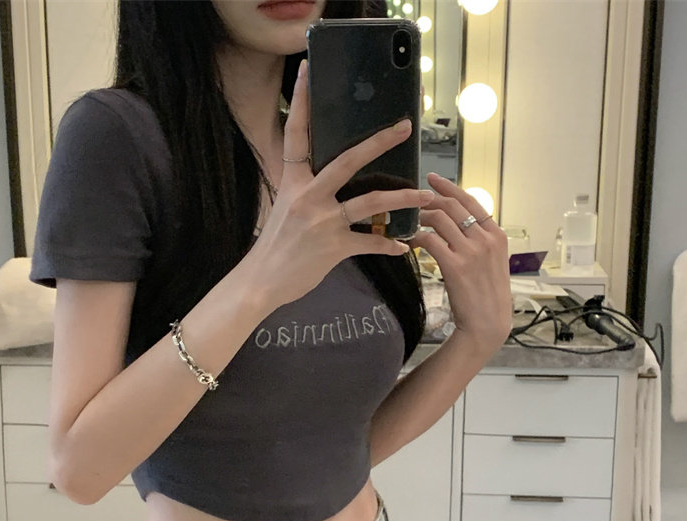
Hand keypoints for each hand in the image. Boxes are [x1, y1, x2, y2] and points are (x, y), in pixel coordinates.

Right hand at [249, 59, 433, 310]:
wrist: (261, 281)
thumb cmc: (274, 246)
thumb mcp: (284, 208)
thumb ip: (306, 190)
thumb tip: (330, 178)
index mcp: (292, 182)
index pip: (296, 135)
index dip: (302, 102)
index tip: (308, 72)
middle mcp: (308, 197)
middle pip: (347, 161)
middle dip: (378, 143)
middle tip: (404, 127)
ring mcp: (322, 222)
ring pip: (370, 202)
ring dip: (402, 198)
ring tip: (425, 197)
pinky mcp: (334, 248)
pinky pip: (370, 243)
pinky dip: (388, 245)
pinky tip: (402, 246)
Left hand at [407, 173, 512, 354]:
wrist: (487, 323)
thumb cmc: (486, 295)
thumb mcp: (492, 262)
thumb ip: (479, 241)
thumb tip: (459, 225)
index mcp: (497, 235)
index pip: (471, 201)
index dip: (450, 188)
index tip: (433, 179)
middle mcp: (486, 239)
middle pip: (453, 206)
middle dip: (430, 198)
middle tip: (412, 198)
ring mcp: (471, 252)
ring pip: (440, 220)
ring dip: (420, 217)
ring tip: (409, 221)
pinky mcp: (455, 266)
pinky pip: (430, 241)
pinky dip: (417, 237)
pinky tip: (409, 241)